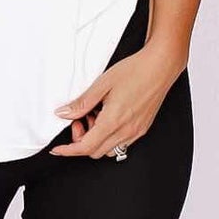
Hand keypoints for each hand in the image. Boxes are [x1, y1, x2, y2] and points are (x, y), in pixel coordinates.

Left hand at [50, 45, 182, 158]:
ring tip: (95, 117)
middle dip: (81, 141)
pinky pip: (121, 143)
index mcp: (113, 121)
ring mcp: (136, 131)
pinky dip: (109, 137)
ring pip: (108, 150)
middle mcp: (126, 131)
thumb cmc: (135, 71)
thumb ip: (81, 103)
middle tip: (80, 119)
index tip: (59, 149)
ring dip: (96, 140)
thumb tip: (64, 113)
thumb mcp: (101, 84)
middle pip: (95, 152)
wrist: (160, 66)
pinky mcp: (142, 128)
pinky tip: (108, 117)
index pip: (85, 147)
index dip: (68, 150)